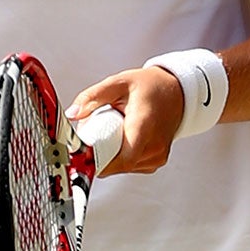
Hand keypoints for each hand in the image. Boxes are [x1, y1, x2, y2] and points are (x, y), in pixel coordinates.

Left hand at [68, 67, 185, 175]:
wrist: (176, 92)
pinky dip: (122, 157)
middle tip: (92, 138)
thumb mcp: (119, 83)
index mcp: (144, 126)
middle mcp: (154, 145)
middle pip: (118, 165)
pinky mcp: (157, 161)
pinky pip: (132, 166)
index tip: (83, 155)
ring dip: (111, 156)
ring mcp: (157, 156)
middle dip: (100, 156)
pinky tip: (122, 140)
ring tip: (112, 133)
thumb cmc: (151, 86)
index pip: (122, 159)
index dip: (100, 162)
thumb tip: (72, 113)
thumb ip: (93, 97)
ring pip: (124, 167)